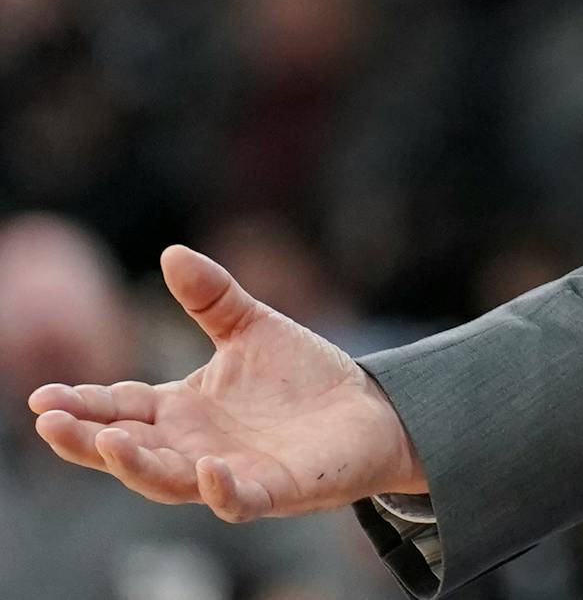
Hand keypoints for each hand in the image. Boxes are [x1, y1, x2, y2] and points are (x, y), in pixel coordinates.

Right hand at [25, 243, 425, 520]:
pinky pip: (237, 499)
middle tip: (50, 423)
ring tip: (109, 441)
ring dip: (138, 466)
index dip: (82, 405)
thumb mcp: (252, 326)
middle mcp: (194, 446)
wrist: (369, 407)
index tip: (42, 398)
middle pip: (129, 450)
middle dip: (87, 440)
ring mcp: (229, 472)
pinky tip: (209, 470)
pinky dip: (220, 491)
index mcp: (182, 409)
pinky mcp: (272, 490)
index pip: (121, 407)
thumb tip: (171, 252)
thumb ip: (212, 296)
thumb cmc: (303, 376)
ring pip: (168, 481)